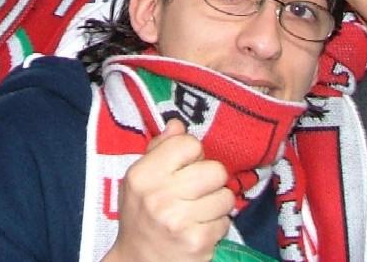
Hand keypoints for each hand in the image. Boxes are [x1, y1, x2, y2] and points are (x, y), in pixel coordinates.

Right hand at [103, 120, 233, 261]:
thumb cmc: (141, 214)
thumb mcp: (140, 179)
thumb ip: (159, 148)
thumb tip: (178, 124)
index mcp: (143, 174)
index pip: (189, 144)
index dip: (193, 155)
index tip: (185, 168)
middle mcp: (159, 197)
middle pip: (215, 170)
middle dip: (211, 180)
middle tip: (197, 191)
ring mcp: (179, 221)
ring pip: (226, 197)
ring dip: (216, 205)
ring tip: (198, 212)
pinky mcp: (197, 243)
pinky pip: (225, 222)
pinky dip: (216, 226)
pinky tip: (199, 230)